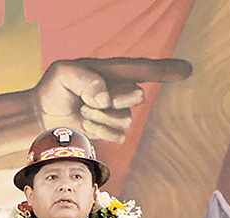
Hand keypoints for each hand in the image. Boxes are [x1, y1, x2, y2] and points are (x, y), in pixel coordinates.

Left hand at [33, 58, 191, 142]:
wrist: (42, 113)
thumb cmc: (55, 88)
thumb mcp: (64, 73)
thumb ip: (86, 78)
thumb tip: (105, 97)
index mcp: (114, 71)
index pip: (145, 69)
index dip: (167, 70)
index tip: (187, 70)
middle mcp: (120, 90)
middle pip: (137, 96)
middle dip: (115, 100)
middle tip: (90, 101)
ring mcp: (118, 111)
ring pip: (125, 119)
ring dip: (99, 118)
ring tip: (82, 111)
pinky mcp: (111, 131)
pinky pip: (120, 135)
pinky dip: (100, 132)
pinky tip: (86, 125)